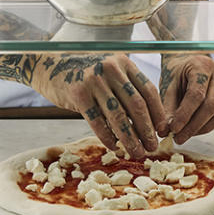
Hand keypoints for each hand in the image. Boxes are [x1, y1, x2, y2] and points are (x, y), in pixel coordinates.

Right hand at [31, 53, 167, 159]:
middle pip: (137, 105)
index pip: (149, 90)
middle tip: (152, 147)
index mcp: (124, 63)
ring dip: (130, 138)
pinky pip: (97, 121)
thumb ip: (127, 90)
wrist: (51, 66)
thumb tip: (148, 123)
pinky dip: (108, 137)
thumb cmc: (86, 75)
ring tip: (136, 152)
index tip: (162, 131)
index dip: (158, 113)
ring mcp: (94, 80)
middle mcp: (111, 69)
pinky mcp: (78, 93)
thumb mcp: (110, 74)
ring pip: (118, 116)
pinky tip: (114, 146)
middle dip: (147, 129)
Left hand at [159, 54, 213, 143]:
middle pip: (212, 105)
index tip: (174, 129)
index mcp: (202, 64)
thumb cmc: (178, 74)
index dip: (185, 115)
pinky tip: (200, 127)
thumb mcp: (168, 87)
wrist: (189, 63)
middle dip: (194, 126)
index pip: (196, 94)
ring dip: (205, 128)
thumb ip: (167, 109)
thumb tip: (164, 132)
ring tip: (188, 134)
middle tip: (179, 138)